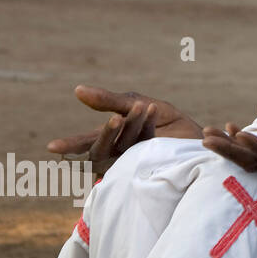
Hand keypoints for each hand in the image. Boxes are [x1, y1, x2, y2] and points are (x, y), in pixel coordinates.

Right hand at [49, 85, 204, 172]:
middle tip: (116, 118)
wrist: (204, 138)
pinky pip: (146, 152)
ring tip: (134, 111)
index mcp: (113, 141)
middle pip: (102, 150)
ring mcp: (136, 165)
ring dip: (129, 130)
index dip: (71, 145)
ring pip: (123, 151)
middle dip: (107, 134)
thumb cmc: (168, 122)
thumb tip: (77, 90)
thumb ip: (109, 101)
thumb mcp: (138, 104)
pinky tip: (152, 113)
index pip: (86, 144)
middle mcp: (120, 156)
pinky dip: (148, 131)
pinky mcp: (155, 167)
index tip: (52, 148)